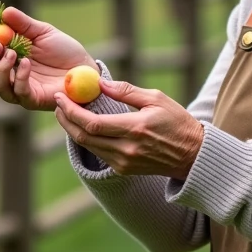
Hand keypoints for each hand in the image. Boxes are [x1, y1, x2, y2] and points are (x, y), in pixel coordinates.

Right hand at [0, 6, 94, 110]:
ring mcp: (18, 89)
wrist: (85, 68)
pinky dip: (20, 76)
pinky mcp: (32, 99)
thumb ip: (23, 24)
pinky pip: (19, 92)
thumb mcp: (43, 32)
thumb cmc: (63, 51)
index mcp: (6, 58)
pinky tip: (27, 63)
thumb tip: (4, 12)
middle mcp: (8, 76)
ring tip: (12, 52)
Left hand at [53, 79, 204, 178]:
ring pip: (87, 146)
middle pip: (84, 137)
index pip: (92, 123)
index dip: (72, 111)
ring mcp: (124, 162)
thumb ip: (126, 90)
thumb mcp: (156, 99)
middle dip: (66, 119)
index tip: (61, 97)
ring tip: (66, 111)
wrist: (193, 155)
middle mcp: (127, 150)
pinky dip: (86, 138)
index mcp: (135, 129)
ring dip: (73, 129)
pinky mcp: (123, 169)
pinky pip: (97, 152)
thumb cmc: (177, 121)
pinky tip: (83, 125)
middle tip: (58, 103)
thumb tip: (99, 82)